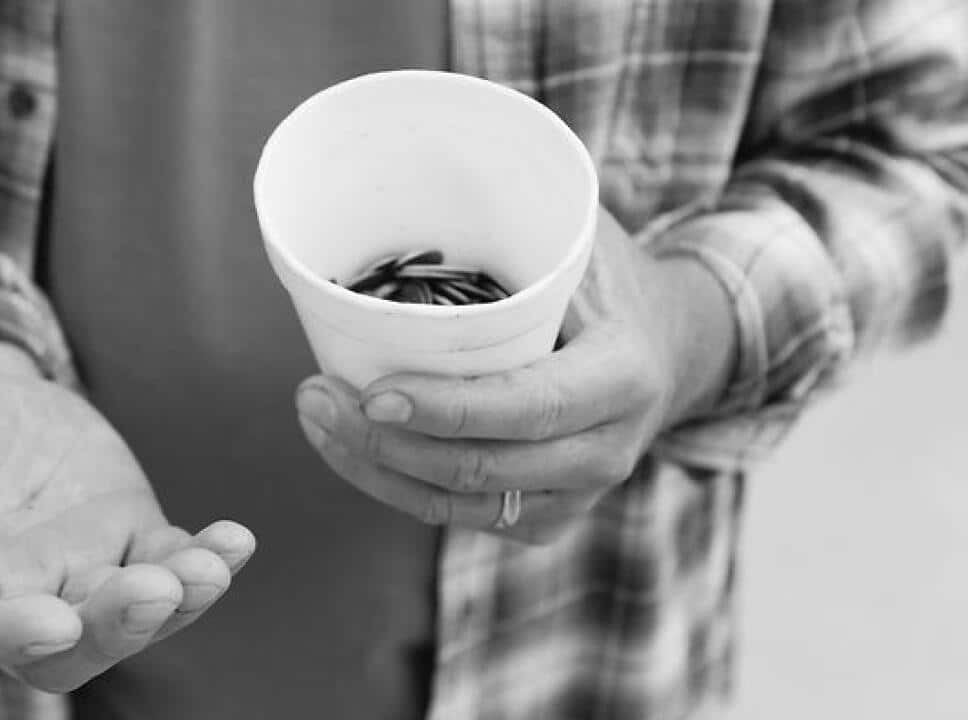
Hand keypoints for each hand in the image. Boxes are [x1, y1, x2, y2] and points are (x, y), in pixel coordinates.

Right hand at [0, 338, 254, 691]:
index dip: (5, 636)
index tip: (51, 622)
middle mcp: (11, 599)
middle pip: (66, 649)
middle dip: (113, 628)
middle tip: (153, 592)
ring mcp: (79, 578)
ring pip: (130, 617)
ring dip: (174, 601)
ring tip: (209, 567)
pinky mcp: (130, 544)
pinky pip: (174, 565)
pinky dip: (208, 560)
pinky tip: (236, 540)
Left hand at [295, 208, 735, 543]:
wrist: (668, 352)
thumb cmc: (611, 282)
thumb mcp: (588, 237)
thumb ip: (530, 218)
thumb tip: (433, 158)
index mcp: (621, 379)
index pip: (527, 407)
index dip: (446, 408)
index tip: (371, 391)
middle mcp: (605, 452)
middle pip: (479, 468)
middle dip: (383, 441)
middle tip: (314, 395)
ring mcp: (574, 496)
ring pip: (456, 505)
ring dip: (373, 467)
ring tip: (314, 413)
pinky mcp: (542, 517)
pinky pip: (457, 516)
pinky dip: (393, 485)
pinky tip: (346, 445)